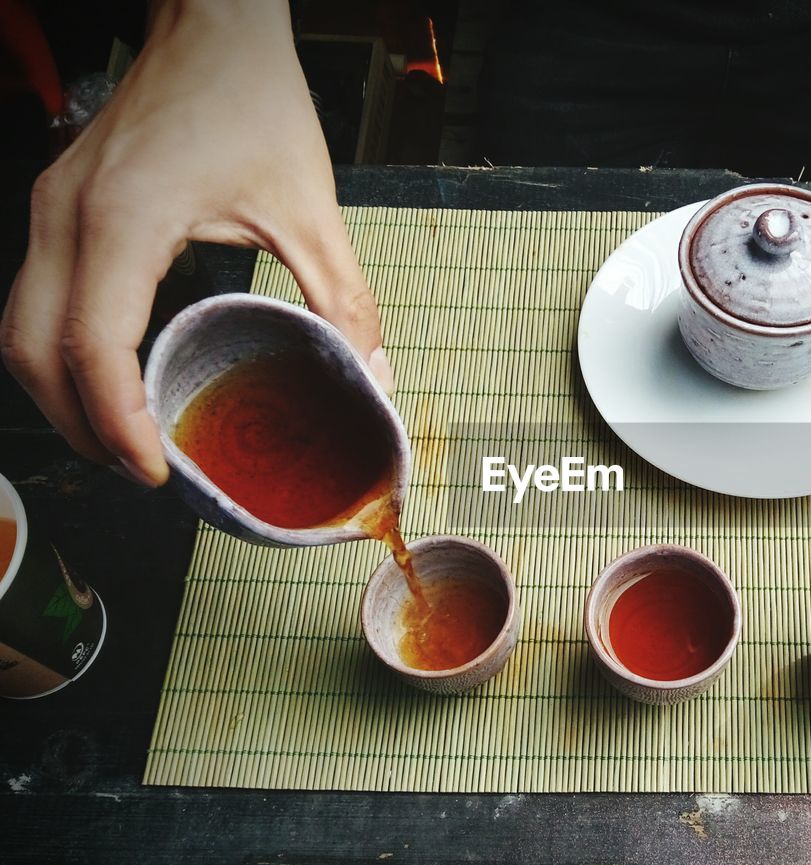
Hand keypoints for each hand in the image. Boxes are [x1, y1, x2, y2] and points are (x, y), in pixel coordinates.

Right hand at [1, 0, 392, 486]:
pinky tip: (111, 378)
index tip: (153, 471)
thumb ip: (344, 298)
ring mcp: (52, 209)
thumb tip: (371, 374)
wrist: (211, 22)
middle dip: (78, 425)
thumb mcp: (312, 207)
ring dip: (58, 395)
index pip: (91, 347)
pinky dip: (60, 353)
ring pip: (17, 329)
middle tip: (138, 469)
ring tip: (122, 438)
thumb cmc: (252, 97)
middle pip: (30, 352)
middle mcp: (67, 216)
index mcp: (124, 218)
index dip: (116, 423)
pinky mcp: (59, 207)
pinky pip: (35, 298)